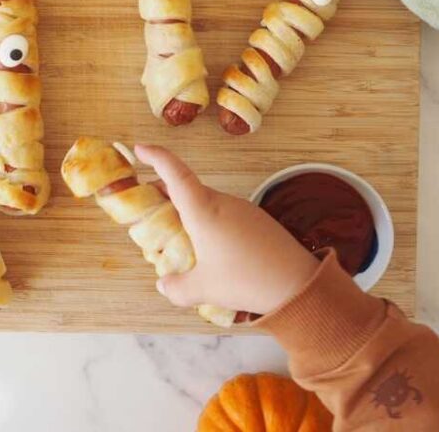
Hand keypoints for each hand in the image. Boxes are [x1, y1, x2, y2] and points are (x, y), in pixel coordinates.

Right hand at [135, 144, 319, 314]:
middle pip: (187, 189)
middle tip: (150, 211)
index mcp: (203, 210)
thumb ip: (176, 288)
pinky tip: (213, 251)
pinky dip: (210, 224)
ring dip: (189, 214)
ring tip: (181, 240)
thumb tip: (164, 285)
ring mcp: (242, 209)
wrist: (299, 284)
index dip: (156, 157)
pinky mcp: (257, 220)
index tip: (139, 149)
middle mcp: (222, 202)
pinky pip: (224, 215)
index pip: (175, 173)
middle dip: (165, 195)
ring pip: (206, 203)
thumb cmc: (246, 280)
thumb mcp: (203, 290)